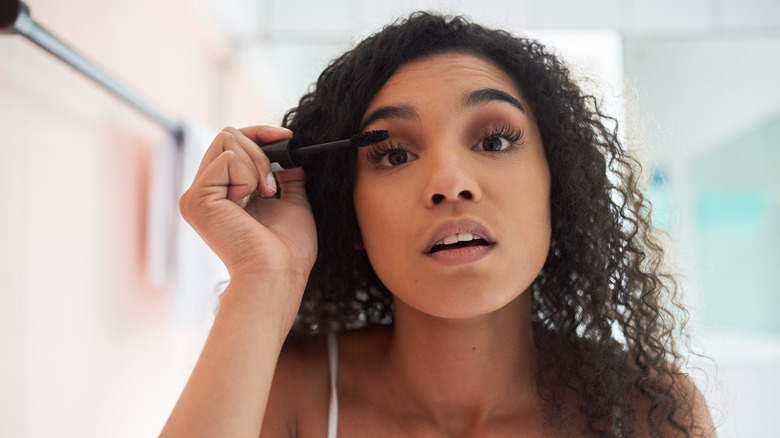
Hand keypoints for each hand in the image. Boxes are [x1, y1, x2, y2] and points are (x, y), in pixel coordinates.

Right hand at [179, 126, 316, 288]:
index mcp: (223, 194)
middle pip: (228, 135)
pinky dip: (248, 175)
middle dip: (261, 151)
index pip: (233, 144)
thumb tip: (291, 154)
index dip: (260, 135)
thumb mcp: (293, 203)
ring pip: (227, 140)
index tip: (288, 139)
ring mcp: (197, 195)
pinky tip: (251, 199)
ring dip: (257, 164)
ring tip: (265, 195)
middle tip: (273, 186)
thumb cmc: (287, 251)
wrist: (278, 275)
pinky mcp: (196, 198)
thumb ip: (288, 177)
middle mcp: (204, 192)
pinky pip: (227, 159)